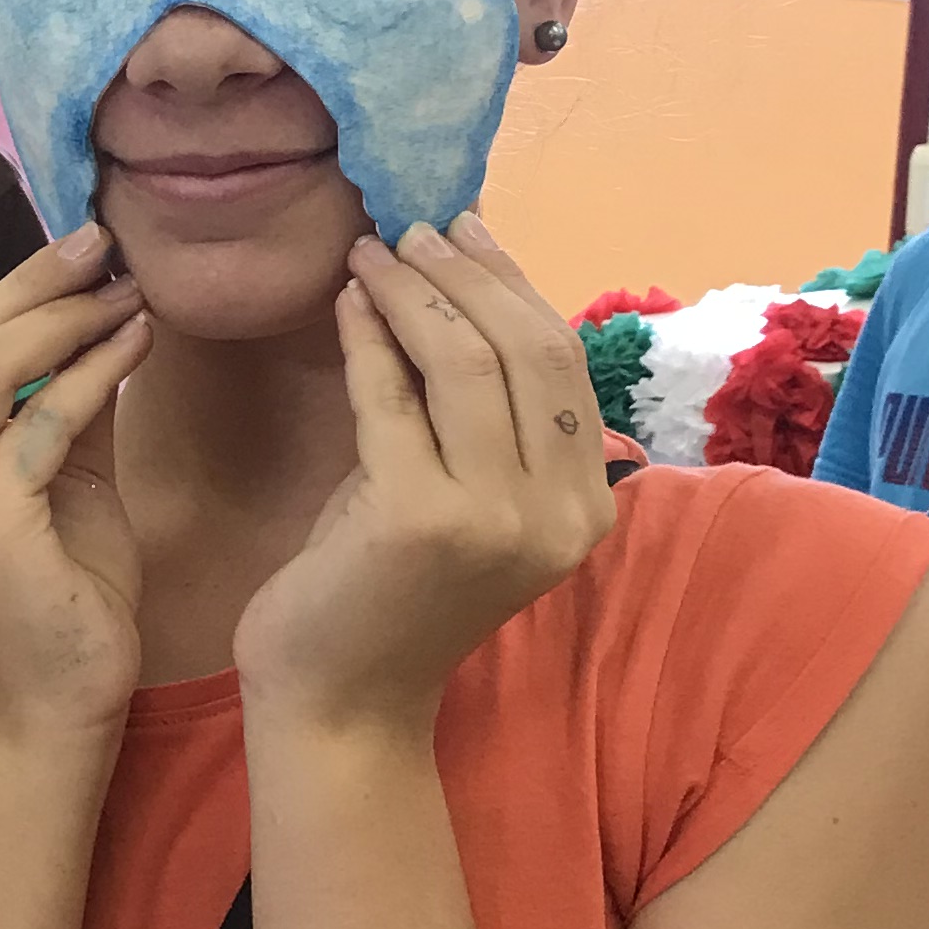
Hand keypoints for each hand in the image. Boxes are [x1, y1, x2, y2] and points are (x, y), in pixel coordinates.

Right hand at [0, 228, 150, 736]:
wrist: (56, 709)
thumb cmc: (63, 601)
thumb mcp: (59, 483)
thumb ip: (59, 407)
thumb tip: (95, 315)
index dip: (8, 292)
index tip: (81, 254)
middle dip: (33, 284)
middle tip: (104, 244)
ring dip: (63, 317)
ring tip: (124, 288)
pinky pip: (38, 420)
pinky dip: (90, 372)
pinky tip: (134, 343)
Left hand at [234, 211, 613, 738]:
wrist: (340, 701)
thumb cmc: (387, 589)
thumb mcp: (457, 490)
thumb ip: (478, 412)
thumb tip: (462, 282)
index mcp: (587, 507)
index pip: (564, 364)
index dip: (513, 285)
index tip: (464, 230)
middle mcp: (560, 514)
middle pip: (528, 351)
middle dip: (465, 275)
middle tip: (411, 227)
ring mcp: (496, 519)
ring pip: (468, 363)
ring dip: (414, 293)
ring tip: (371, 251)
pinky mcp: (420, 519)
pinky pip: (393, 399)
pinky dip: (368, 340)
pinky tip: (345, 304)